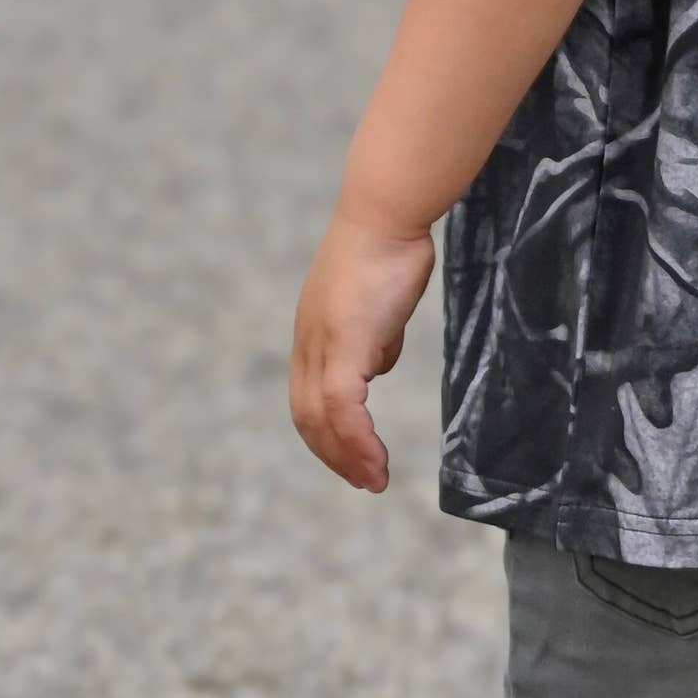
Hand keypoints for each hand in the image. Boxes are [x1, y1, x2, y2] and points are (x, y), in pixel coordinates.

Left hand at [289, 210, 436, 491]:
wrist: (386, 214)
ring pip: (323, 418)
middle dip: (335, 456)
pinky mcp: (345, 343)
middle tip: (365, 483)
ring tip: (375, 481)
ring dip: (349, 457)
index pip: (308, 399)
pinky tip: (379, 459)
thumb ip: (375, 339)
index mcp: (313, 335)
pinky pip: (345, 407)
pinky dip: (360, 440)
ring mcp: (323, 343)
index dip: (327, 435)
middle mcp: (309, 343)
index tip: (353, 459)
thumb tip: (378, 366)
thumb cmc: (389, 250)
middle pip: (307, 417)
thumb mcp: (381, 306)